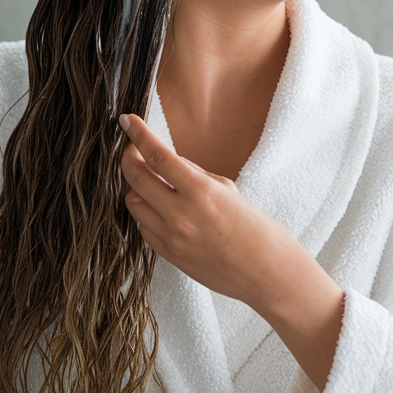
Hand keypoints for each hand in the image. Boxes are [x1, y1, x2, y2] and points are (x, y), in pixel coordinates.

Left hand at [119, 113, 343, 390]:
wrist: (265, 272)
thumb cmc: (254, 227)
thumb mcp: (227, 189)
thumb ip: (193, 174)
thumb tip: (165, 161)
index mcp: (200, 191)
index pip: (157, 155)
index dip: (138, 134)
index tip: (127, 120)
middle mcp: (180, 214)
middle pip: (134, 177)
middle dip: (129, 157)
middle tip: (134, 149)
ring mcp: (171, 237)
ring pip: (133, 203)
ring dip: (137, 187)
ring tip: (152, 183)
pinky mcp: (168, 255)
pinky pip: (143, 228)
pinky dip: (147, 214)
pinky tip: (161, 210)